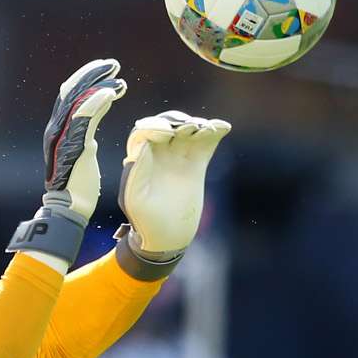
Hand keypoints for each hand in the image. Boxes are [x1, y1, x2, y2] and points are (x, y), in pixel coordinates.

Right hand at [42, 58, 126, 222]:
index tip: (107, 70)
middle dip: (93, 74)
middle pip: (72, 91)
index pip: (72, 95)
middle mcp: (57, 128)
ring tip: (117, 73)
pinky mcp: (72, 144)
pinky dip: (97, 101)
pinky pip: (84, 116)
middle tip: (113, 64)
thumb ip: (89, 127)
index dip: (88, 79)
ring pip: (78, 99)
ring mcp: (63, 135)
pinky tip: (112, 92)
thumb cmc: (79, 185)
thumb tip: (101, 106)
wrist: (70, 208)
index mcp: (60, 129)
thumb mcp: (86, 148)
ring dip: (98, 83)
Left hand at [118, 111, 230, 262]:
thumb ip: (136, 172)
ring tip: (207, 128)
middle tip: (190, 127)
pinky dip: (214, 132)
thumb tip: (143, 145)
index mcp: (140, 158)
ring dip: (197, 125)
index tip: (168, 132)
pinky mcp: (196, 163)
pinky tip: (222, 127)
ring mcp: (179, 157)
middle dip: (178, 121)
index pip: (146, 131)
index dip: (156, 127)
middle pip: (168, 124)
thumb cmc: (145, 220)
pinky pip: (205, 143)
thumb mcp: (134, 198)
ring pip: (188, 131)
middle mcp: (159, 153)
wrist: (167, 236)